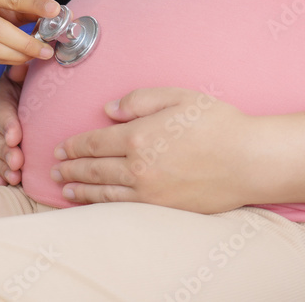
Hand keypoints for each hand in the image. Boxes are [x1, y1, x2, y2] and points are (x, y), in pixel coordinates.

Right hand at [0, 64, 27, 184]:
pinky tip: (2, 184)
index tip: (16, 137)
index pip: (1, 113)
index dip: (8, 125)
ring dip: (3, 166)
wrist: (17, 97)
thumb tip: (23, 65)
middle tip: (17, 162)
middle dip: (6, 151)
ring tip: (14, 177)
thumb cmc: (24, 88)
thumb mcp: (22, 77)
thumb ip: (21, 72)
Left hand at [50, 87, 254, 213]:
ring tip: (65, 187)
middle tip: (55, 168)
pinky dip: (101, 204)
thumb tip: (108, 110)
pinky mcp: (161, 209)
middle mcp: (138, 166)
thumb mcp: (178, 97)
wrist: (249, 161)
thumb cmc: (217, 124)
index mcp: (139, 135)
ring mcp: (149, 191)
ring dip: (80, 188)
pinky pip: (122, 207)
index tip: (60, 147)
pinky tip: (92, 202)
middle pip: (93, 167)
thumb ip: (139, 100)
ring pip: (103, 191)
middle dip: (70, 167)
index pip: (94, 142)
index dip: (73, 145)